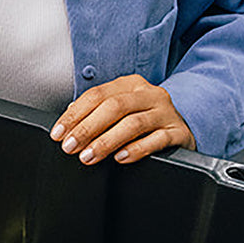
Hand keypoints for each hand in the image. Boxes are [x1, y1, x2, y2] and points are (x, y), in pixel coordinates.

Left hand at [49, 74, 194, 164]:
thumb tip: (69, 118)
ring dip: (107, 141)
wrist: (184, 126)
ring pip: (133, 123)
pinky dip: (137, 149)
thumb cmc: (145, 118)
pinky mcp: (179, 131)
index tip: (58, 133)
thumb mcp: (122, 108)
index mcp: (130, 84)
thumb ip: (97, 110)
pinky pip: (157, 139)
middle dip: (87, 128)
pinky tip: (121, 158)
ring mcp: (165, 112)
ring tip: (89, 156)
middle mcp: (149, 94)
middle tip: (70, 147)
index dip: (74, 114)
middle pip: (113, 107)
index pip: (96, 95)